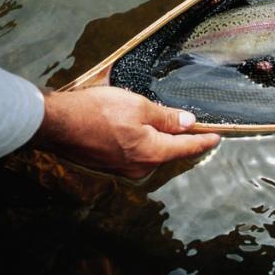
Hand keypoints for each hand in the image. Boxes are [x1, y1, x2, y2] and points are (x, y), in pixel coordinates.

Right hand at [32, 87, 220, 178]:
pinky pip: (132, 152)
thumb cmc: (98, 112)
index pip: (186, 147)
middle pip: (167, 150)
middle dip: (177, 136)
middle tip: (186, 120)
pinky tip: (129, 126)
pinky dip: (137, 140)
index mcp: (152, 152)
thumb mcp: (139, 106)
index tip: (216, 138)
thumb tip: (188, 122)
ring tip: (149, 117)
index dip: (203, 141)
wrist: (58, 124)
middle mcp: (140, 166)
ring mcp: (122, 168)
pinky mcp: (108, 164)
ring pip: (149, 151)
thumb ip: (166, 117)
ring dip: (154, 136)